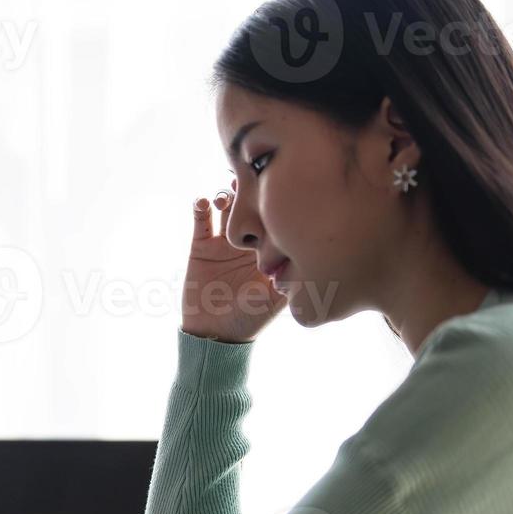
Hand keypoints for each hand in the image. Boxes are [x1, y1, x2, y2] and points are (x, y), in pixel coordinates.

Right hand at [182, 183, 285, 343]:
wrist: (214, 334)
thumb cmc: (250, 319)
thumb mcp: (276, 297)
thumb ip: (291, 277)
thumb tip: (311, 254)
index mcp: (267, 248)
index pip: (273, 216)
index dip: (272, 200)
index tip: (273, 186)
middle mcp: (247, 241)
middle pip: (249, 204)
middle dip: (249, 190)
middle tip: (247, 180)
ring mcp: (223, 241)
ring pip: (225, 206)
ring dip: (225, 195)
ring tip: (225, 199)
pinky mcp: (201, 245)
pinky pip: (200, 218)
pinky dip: (200, 205)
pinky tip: (204, 204)